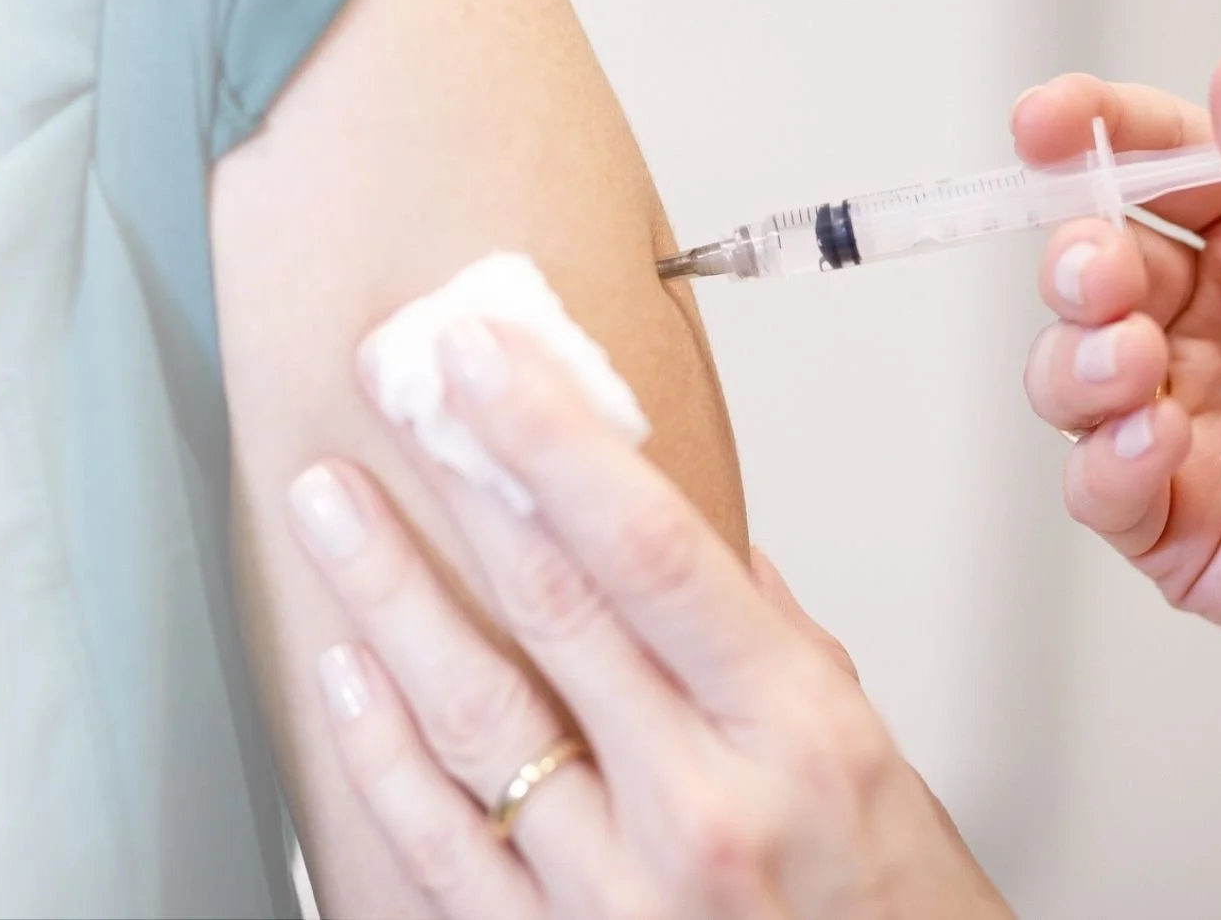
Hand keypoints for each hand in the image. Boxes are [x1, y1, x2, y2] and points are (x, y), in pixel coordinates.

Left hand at [288, 323, 1009, 918]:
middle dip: (456, 473)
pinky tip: (348, 668)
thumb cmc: (890, 903)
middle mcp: (704, 807)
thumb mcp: (865, 741)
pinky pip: (442, 850)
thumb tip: (682, 522)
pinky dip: (382, 753)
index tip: (486, 355)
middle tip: (392, 381)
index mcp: (794, 725)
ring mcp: (621, 895)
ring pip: (475, 715)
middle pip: (549, 604)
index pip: (649, 544)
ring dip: (387, 590)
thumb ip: (765, 627)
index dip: (552, 437)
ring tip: (330, 500)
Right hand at [1015, 45, 1220, 673]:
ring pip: (1066, 372)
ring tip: (1134, 364)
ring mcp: (1191, 424)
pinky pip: (1096, 487)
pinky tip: (1157, 442)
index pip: (1159, 166)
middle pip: (1089, 266)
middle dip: (1072, 261)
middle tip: (1100, 272)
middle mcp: (1220, 329)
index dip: (1090, 133)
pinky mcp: (1178, 525)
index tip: (1042, 121)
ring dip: (1076, 360)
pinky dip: (1106, 462)